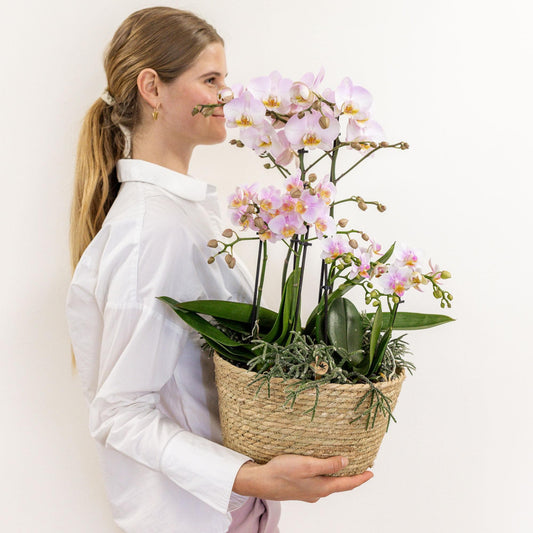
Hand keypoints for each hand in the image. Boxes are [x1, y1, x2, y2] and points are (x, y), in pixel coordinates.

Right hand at [233, 454, 372, 502]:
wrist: (260, 482)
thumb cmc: (282, 472)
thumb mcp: (308, 465)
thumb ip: (328, 465)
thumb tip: (346, 462)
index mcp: (322, 488)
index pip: (347, 484)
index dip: (360, 478)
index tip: (371, 473)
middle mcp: (317, 492)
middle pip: (339, 485)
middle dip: (350, 477)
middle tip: (360, 469)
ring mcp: (308, 491)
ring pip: (327, 483)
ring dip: (336, 475)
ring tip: (342, 466)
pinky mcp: (299, 488)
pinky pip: (317, 482)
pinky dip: (324, 475)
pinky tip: (320, 468)